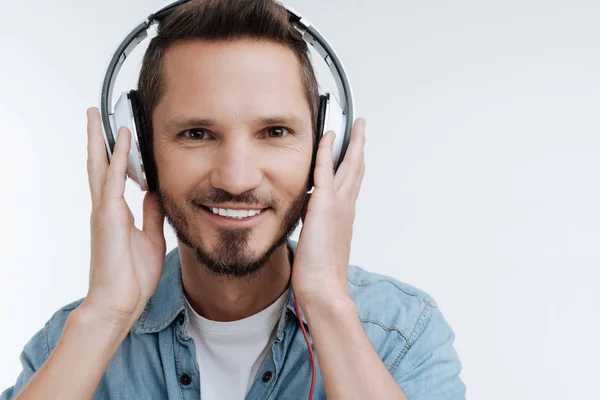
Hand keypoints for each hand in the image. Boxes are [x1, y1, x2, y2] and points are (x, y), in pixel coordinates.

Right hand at [83, 107, 165, 327]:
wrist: (120, 303)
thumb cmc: (132, 277)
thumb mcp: (150, 238)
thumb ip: (151, 214)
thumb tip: (155, 192)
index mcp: (116, 213)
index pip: (114, 175)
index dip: (116, 153)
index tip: (120, 133)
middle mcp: (106, 208)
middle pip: (99, 165)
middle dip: (98, 138)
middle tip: (94, 114)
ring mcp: (104, 211)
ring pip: (99, 167)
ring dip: (100, 139)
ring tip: (95, 115)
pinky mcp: (107, 217)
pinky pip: (113, 181)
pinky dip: (117, 159)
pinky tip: (120, 141)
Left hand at [291, 118, 365, 306]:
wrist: (324, 287)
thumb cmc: (321, 274)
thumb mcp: (319, 244)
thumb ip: (316, 226)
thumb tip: (307, 215)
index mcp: (345, 216)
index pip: (351, 184)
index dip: (354, 165)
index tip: (355, 152)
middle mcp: (346, 207)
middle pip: (357, 169)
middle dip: (360, 147)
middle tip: (362, 129)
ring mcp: (338, 204)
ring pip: (349, 165)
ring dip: (352, 142)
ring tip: (355, 126)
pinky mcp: (324, 205)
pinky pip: (325, 170)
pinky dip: (326, 151)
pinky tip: (327, 137)